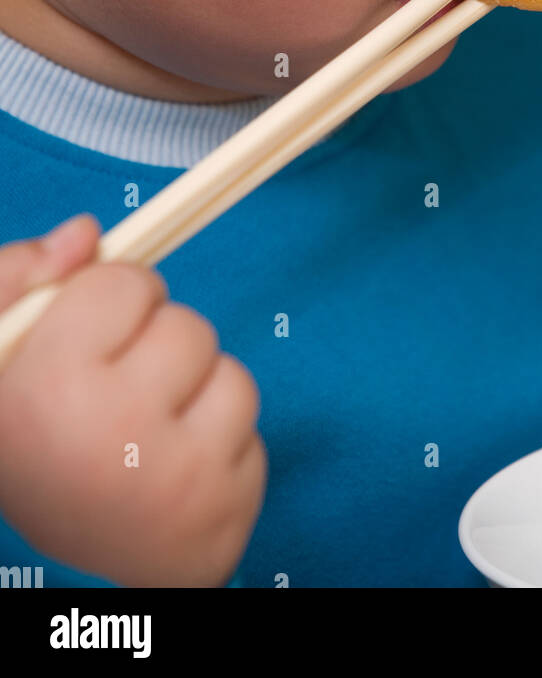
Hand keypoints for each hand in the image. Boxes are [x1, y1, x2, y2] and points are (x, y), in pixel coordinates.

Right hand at [0, 214, 265, 585]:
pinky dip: (220, 448)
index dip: (111, 303)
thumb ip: (18, 278)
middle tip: (118, 394)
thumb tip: (88, 232)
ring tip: (148, 435)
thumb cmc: (29, 442)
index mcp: (49, 390)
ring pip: (233, 378)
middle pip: (189, 327)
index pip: (128, 282)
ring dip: (199, 395)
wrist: (60, 573)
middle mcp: (119, 440)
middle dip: (160, 346)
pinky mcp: (227, 523)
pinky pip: (254, 437)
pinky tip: (174, 475)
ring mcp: (181, 488)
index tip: (92, 339)